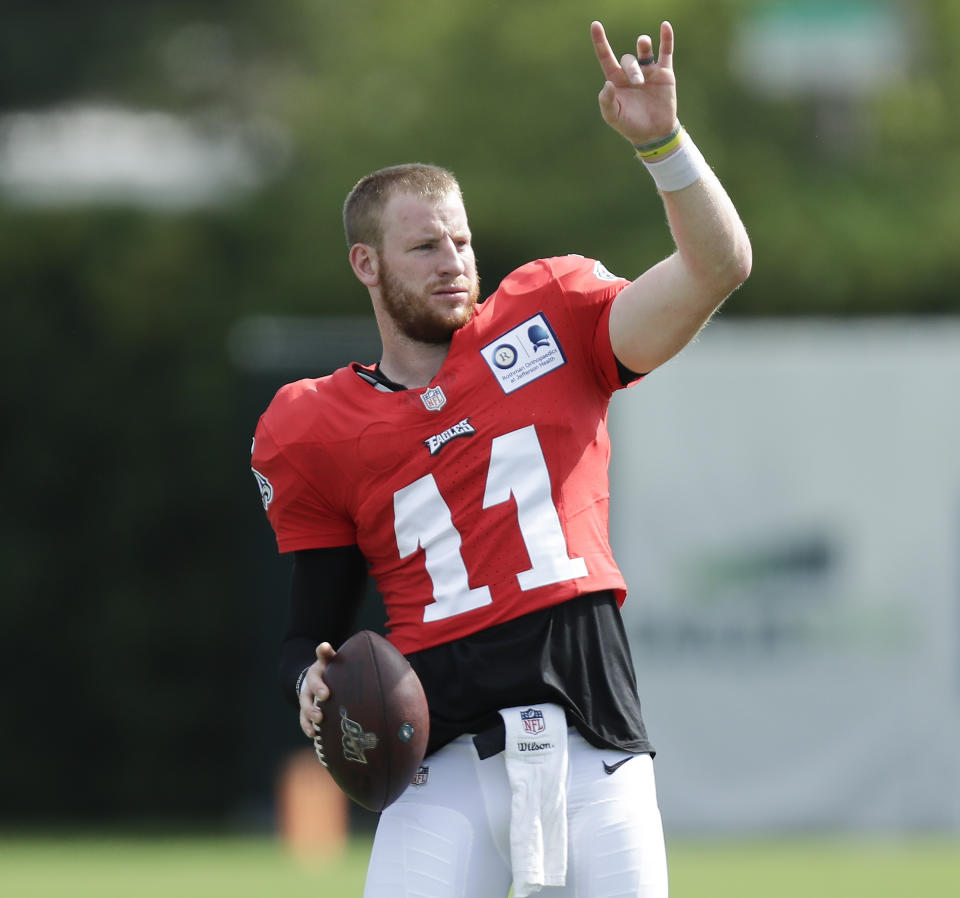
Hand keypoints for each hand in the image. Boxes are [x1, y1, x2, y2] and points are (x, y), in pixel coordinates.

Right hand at [298, 641, 336, 738]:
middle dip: (311, 708)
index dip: (318, 686)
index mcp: (314, 674)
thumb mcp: (328, 659)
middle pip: (306, 698)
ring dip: (308, 720)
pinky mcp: (306, 711)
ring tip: (315, 729)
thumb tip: (324, 646)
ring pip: (304, 711)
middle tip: (320, 716)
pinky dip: (308, 728)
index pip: (314, 679)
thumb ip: (326, 654)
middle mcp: (308, 688)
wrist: (316, 676)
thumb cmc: (328, 668)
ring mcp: (306, 701)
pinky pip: (305, 721)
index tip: (325, 695)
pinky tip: (314, 736)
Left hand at [591, 20, 677, 145]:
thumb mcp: (613, 117)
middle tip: (638, 84)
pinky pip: (666, 51)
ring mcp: (648, 71)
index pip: (605, 57)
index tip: (595, 25)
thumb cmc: (630, 125)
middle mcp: (631, 73)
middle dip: (632, 69)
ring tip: (643, 45)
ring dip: (643, 48)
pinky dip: (666, 38)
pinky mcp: (664, 73)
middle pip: (628, 60)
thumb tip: (607, 84)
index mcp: (615, 80)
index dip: (600, 41)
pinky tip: (665, 25)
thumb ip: (606, 102)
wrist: (653, 134)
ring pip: (644, 50)